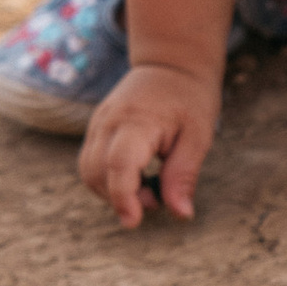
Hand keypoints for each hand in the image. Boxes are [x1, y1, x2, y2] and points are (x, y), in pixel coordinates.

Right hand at [80, 60, 222, 228]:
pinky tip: (137, 176)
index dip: (123, 197)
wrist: (171, 64)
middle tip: (158, 196)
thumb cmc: (190, 98)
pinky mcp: (96, 128)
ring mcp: (98, 123)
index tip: (134, 221)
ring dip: (112, 191)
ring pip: (88, 171)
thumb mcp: (198, 136)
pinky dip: (109, 179)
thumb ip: (184, 175)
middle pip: (96, 172)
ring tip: (149, 186)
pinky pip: (90, 162)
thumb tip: (180, 214)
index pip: (118, 164)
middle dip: (121, 198)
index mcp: (137, 120)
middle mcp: (109, 121)